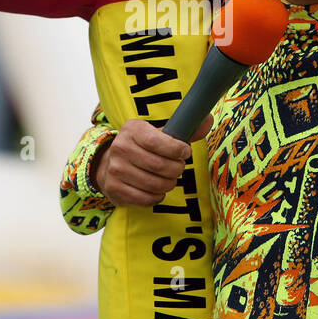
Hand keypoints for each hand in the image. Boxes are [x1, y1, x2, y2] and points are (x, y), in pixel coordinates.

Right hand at [93, 114, 212, 206]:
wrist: (109, 163)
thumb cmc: (141, 147)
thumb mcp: (157, 134)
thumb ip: (182, 130)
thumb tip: (208, 120)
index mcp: (132, 129)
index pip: (158, 141)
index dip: (177, 150)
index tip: (185, 153)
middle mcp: (120, 147)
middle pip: (160, 166)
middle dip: (176, 169)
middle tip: (178, 168)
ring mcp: (115, 169)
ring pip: (155, 184)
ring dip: (168, 184)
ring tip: (168, 179)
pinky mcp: (114, 188)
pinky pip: (146, 198)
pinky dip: (157, 196)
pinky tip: (157, 190)